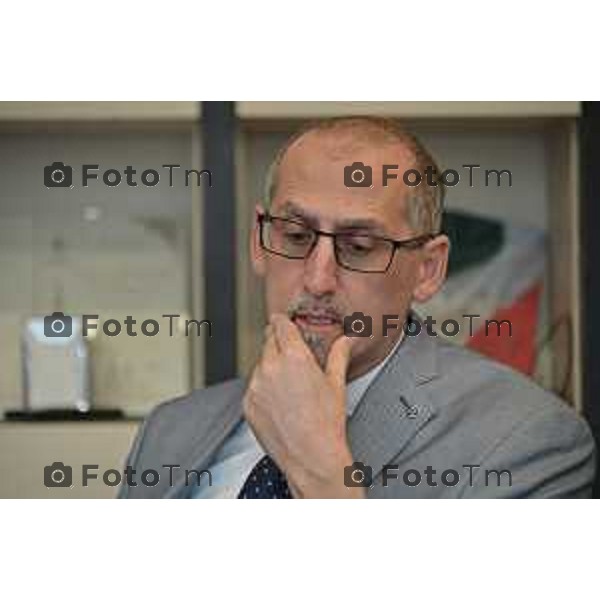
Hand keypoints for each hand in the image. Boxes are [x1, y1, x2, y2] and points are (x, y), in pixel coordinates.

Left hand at [243, 313, 363, 497]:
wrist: (311, 457)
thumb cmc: (327, 423)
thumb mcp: (336, 384)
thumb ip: (339, 354)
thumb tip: (348, 338)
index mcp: (294, 357)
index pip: (280, 325)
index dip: (283, 322)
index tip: (285, 324)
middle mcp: (271, 367)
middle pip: (268, 341)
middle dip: (279, 344)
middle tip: (293, 358)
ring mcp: (255, 386)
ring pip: (260, 364)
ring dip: (271, 367)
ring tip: (291, 389)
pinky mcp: (247, 404)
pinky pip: (253, 387)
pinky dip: (263, 389)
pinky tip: (281, 404)